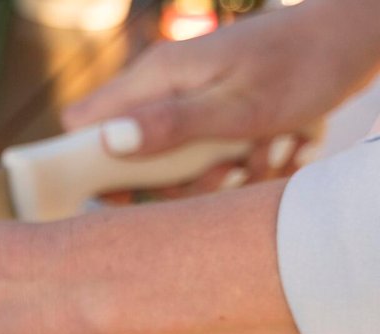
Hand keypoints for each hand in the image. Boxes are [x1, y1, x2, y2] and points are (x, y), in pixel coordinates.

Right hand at [62, 0, 379, 196]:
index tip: (121, 195)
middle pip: (128, 156)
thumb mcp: (240, 106)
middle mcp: (162, 86)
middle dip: (172, 183)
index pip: (82, 124)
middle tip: (222, 175)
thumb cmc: (303, 64)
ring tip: (261, 157)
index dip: (88, 165)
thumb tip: (108, 143)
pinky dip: (234, 163)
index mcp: (156, 76)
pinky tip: (269, 149)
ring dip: (213, 176)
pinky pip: (202, 155)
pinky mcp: (209, 111)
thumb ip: (172, 125)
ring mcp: (186, 98)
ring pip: (171, 163)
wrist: (353, 38)